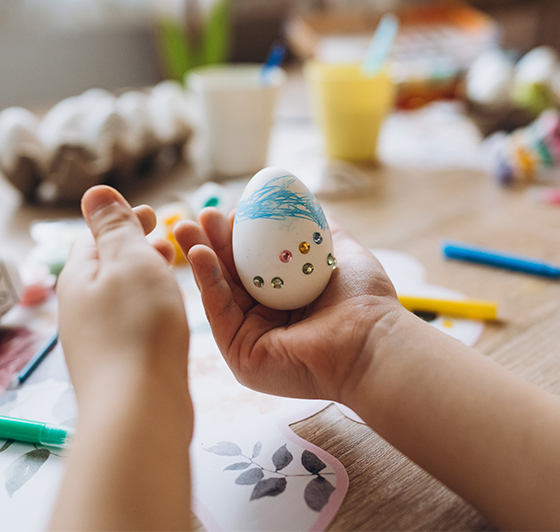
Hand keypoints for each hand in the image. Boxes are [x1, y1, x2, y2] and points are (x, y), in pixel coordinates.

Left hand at [56, 186, 188, 409]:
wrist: (137, 410)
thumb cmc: (138, 329)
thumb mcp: (129, 262)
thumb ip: (114, 227)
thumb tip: (93, 192)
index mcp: (76, 277)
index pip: (94, 237)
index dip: (122, 221)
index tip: (154, 213)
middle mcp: (79, 309)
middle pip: (105, 268)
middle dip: (135, 248)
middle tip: (168, 239)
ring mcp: (95, 341)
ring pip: (119, 298)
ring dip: (144, 279)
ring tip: (172, 273)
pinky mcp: (115, 367)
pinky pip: (130, 325)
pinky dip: (148, 309)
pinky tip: (169, 317)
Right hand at [174, 207, 403, 402]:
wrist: (371, 340)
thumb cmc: (365, 302)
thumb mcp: (341, 252)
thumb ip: (320, 228)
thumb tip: (302, 203)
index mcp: (288, 297)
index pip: (254, 263)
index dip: (239, 236)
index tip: (232, 210)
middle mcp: (267, 319)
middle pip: (230, 275)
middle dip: (211, 243)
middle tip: (201, 216)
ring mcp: (251, 338)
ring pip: (219, 292)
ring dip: (201, 257)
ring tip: (188, 228)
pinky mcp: (240, 356)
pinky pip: (219, 313)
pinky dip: (207, 282)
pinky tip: (202, 255)